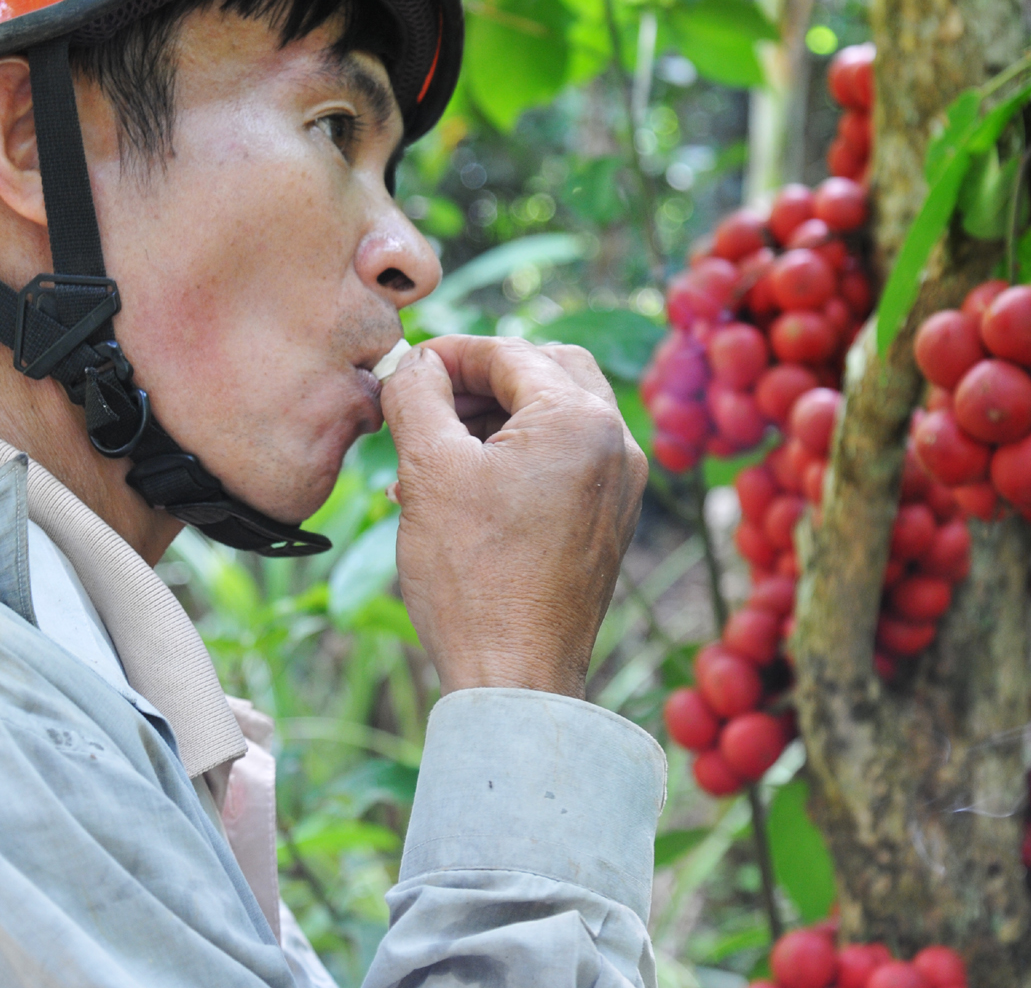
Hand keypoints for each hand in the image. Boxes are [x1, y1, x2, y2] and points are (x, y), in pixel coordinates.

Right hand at [380, 336, 648, 698]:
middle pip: (547, 371)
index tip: (410, 366)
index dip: (452, 353)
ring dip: (496, 419)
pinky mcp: (610, 521)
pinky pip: (566, 460)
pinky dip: (518, 456)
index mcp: (581, 420)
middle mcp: (617, 444)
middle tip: (427, 400)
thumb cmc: (472, 577)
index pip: (512, 352)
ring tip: (430, 455)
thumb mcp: (429, 470)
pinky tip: (463, 488)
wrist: (515, 678)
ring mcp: (621, 485)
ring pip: (557, 416)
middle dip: (482, 379)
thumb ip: (418, 396)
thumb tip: (416, 362)